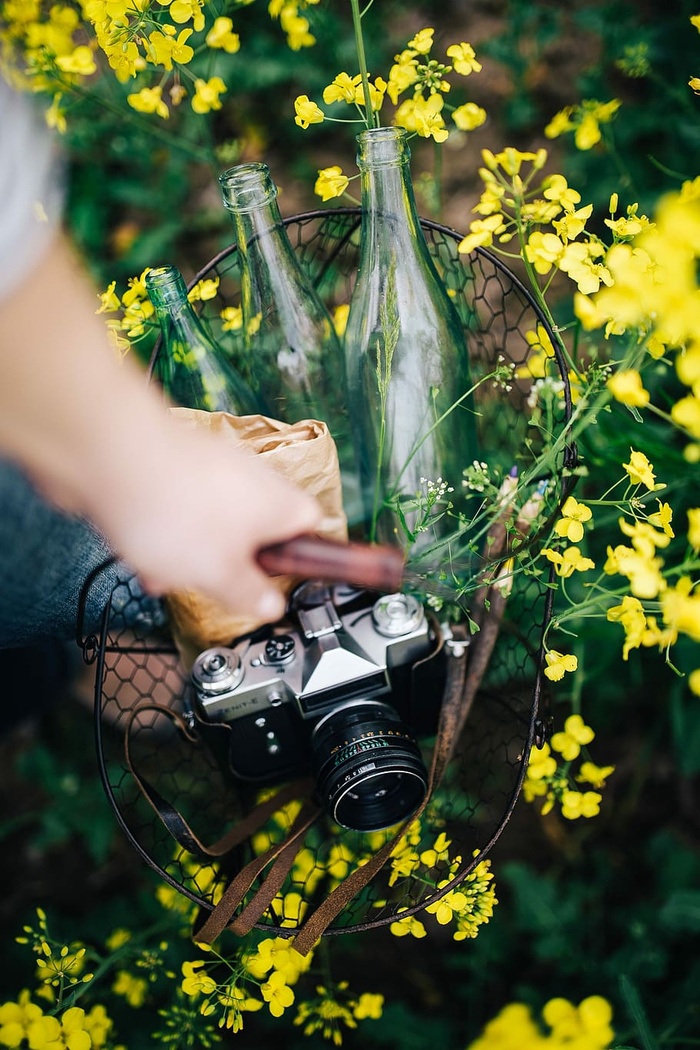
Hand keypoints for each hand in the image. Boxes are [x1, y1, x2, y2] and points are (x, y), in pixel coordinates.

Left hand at [90, 421, 321, 622]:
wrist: (112, 458)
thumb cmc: (176, 510)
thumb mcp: (219, 575)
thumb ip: (249, 595)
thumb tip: (270, 606)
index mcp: (280, 504)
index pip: (311, 525)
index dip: (300, 555)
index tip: (280, 578)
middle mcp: (252, 479)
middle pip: (256, 529)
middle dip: (230, 563)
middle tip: (214, 582)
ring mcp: (211, 469)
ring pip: (212, 523)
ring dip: (190, 552)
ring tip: (164, 571)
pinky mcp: (174, 466)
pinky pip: (179, 508)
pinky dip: (164, 530)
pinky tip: (140, 550)